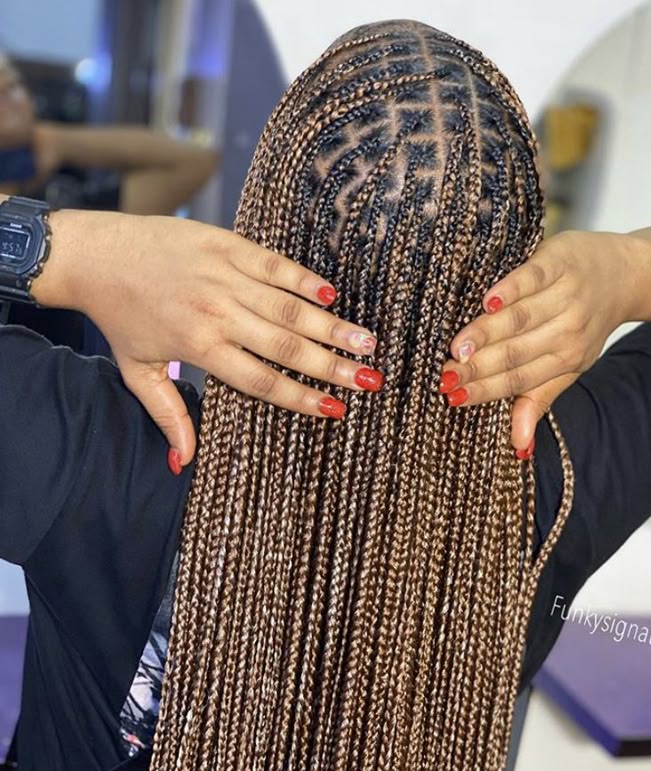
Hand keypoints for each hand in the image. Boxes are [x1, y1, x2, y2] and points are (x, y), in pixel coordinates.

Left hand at [33, 209, 381, 466]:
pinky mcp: (225, 245)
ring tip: (367, 341)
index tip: (335, 410)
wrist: (96, 255)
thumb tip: (183, 462)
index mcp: (199, 348)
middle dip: (331, 365)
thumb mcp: (138, 372)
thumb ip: (169, 415)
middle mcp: (216, 314)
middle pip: (284, 345)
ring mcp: (223, 276)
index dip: (301, 397)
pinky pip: (272, 265)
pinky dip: (302, 279)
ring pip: (286, 306)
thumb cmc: (120, 319)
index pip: (261, 380)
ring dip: (330, 325)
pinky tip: (331, 295)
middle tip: (370, 379)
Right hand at [440, 230, 645, 451]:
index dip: (485, 390)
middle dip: (478, 367)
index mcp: (567, 360)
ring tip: (458, 347)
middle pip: (516, 353)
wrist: (626, 275)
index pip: (519, 380)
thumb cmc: (586, 323)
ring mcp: (565, 296)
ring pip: (520, 320)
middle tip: (445, 376)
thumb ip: (538, 400)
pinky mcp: (559, 263)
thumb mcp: (569, 366)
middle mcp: (568, 331)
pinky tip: (489, 302)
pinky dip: (511, 290)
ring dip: (487, 334)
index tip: (452, 397)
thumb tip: (519, 447)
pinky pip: (532, 279)